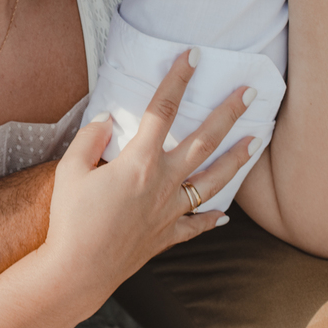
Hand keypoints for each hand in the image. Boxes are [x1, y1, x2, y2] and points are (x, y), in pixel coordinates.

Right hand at [43, 50, 256, 299]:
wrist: (78, 271)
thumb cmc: (71, 219)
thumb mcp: (70, 170)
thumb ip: (90, 139)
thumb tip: (107, 120)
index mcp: (139, 162)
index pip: (163, 110)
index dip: (178, 79)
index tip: (192, 56)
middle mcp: (163, 183)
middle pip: (204, 141)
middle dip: (229, 113)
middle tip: (250, 92)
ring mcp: (170, 211)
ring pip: (213, 181)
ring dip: (238, 158)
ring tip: (257, 139)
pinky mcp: (167, 236)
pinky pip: (197, 225)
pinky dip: (213, 219)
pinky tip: (226, 214)